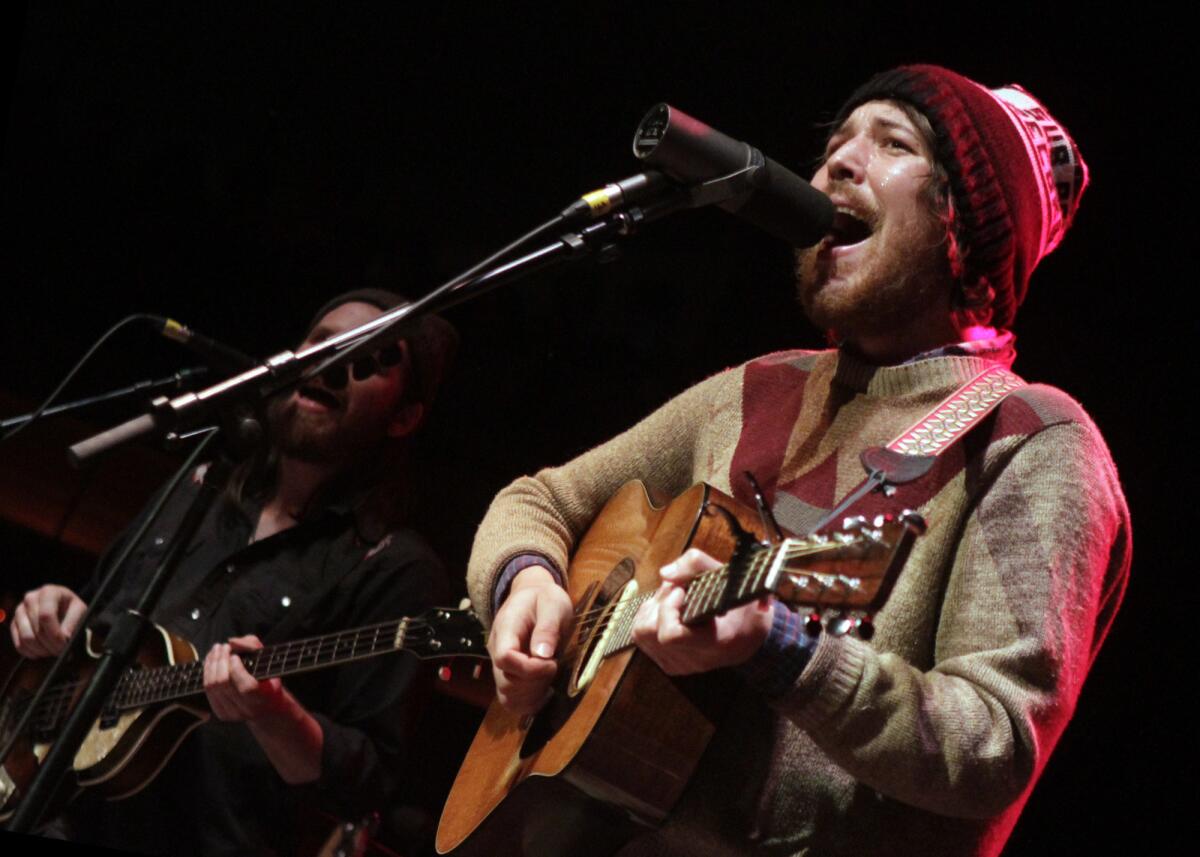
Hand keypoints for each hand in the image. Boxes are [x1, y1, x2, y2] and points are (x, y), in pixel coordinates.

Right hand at [10, 585, 87, 657]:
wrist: (62, 608)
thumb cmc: (72, 608)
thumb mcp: (80, 611)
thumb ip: (73, 623)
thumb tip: (64, 637)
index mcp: (48, 592)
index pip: (46, 616)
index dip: (55, 634)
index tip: (64, 644)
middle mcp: (30, 598)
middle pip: (37, 629)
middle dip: (50, 644)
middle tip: (61, 650)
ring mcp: (20, 611)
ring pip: (26, 638)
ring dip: (41, 650)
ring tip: (53, 651)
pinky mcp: (14, 624)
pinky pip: (19, 644)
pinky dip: (31, 652)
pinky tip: (43, 652)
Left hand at [203, 635, 289, 721]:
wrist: (266, 707)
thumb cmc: (268, 678)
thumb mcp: (267, 658)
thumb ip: (252, 645)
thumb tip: (231, 642)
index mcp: (264, 696)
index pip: (246, 686)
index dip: (237, 669)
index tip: (235, 656)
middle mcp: (247, 709)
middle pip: (224, 684)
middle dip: (220, 661)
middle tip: (222, 647)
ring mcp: (233, 713)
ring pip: (213, 687)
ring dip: (211, 664)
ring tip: (215, 651)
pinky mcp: (222, 713)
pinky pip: (208, 691)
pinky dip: (207, 674)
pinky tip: (210, 662)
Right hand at [488, 566, 573, 715]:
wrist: (531, 598)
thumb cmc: (544, 599)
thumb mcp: (552, 603)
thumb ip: (548, 627)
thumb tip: (543, 654)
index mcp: (506, 629)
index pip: (505, 658)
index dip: (530, 668)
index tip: (552, 661)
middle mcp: (497, 651)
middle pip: (506, 682)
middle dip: (536, 682)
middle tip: (554, 665)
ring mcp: (501, 667)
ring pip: (508, 696)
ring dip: (533, 694)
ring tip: (549, 675)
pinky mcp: (508, 677)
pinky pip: (512, 701)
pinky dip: (529, 702)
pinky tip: (545, 689)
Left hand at [632, 548, 771, 675]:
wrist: (750, 638)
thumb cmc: (741, 605)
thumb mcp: (729, 578)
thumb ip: (696, 565)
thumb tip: (664, 573)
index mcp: (713, 643)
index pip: (671, 635)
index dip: (669, 608)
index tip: (683, 591)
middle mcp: (694, 659)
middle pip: (649, 632)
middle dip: (658, 603)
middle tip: (677, 590)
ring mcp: (681, 665)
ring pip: (640, 634)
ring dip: (651, 610)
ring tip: (673, 600)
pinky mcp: (670, 665)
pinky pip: (643, 640)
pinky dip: (649, 620)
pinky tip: (669, 613)